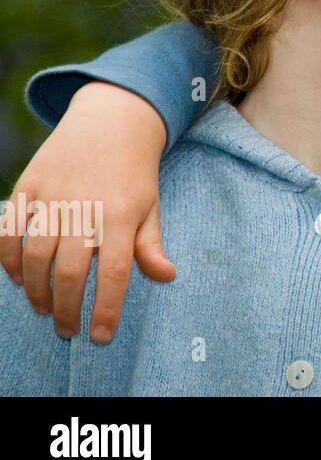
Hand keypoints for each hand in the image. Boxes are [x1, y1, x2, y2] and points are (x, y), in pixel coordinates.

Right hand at [0, 81, 175, 342]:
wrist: (111, 122)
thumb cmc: (133, 173)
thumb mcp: (150, 206)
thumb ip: (151, 245)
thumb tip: (166, 276)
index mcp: (122, 216)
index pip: (113, 273)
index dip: (105, 309)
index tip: (99, 336)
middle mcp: (87, 207)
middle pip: (70, 272)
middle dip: (66, 309)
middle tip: (67, 329)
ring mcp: (54, 196)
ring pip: (35, 256)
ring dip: (35, 290)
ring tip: (44, 307)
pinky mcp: (29, 185)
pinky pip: (10, 230)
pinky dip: (9, 259)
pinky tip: (18, 277)